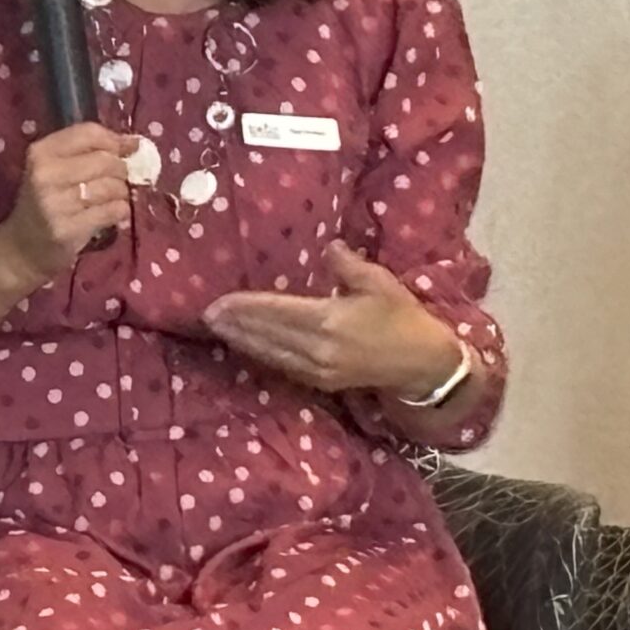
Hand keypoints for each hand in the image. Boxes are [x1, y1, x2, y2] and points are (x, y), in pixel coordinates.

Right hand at [0, 124, 141, 287]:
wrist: (21, 248)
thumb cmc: (46, 202)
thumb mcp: (55, 169)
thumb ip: (89, 151)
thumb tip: (135, 143)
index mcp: (40, 153)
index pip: (88, 132)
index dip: (115, 140)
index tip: (127, 150)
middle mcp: (44, 175)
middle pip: (105, 160)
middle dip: (120, 170)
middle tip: (116, 181)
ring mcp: (55, 203)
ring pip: (112, 186)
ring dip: (121, 193)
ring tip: (110, 199)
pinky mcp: (67, 229)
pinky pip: (113, 211)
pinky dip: (120, 211)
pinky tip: (110, 214)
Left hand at [203, 241, 462, 397]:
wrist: (424, 365)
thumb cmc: (403, 318)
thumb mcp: (380, 282)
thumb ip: (348, 265)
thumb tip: (327, 246)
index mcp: (330, 320)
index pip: (277, 312)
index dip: (246, 307)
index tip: (219, 302)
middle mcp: (318, 348)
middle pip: (267, 335)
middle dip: (235, 325)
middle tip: (206, 315)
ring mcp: (318, 369)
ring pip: (270, 354)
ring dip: (242, 342)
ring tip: (218, 329)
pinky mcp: (321, 382)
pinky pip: (282, 367)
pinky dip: (261, 356)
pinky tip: (246, 347)